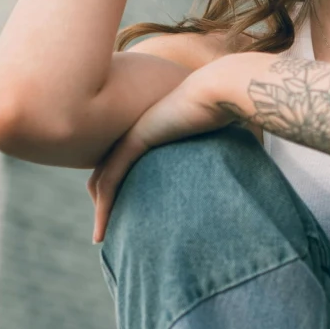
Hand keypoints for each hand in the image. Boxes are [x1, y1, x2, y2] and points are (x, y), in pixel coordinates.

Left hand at [87, 57, 248, 240]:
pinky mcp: (133, 142)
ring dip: (100, 210)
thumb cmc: (224, 113)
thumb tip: (228, 178)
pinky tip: (101, 228)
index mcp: (147, 133)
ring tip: (100, 237)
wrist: (218, 91)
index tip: (118, 214)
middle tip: (104, 230)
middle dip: (101, 201)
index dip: (115, 190)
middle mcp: (133, 133)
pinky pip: (110, 179)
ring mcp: (130, 136)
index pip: (120, 164)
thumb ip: (209, 157)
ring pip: (102, 179)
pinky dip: (104, 206)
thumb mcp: (212, 141)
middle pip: (104, 171)